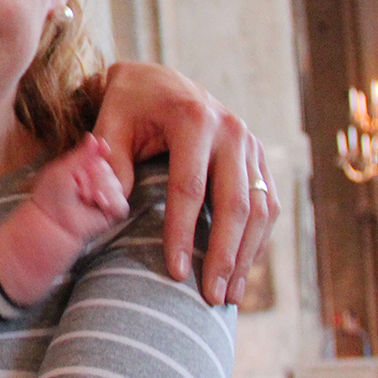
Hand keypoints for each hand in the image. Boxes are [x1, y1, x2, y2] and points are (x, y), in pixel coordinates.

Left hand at [32, 132, 129, 243]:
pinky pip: (121, 204)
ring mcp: (107, 195)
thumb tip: (94, 136)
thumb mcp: (63, 168)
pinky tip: (99, 202)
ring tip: (85, 197)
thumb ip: (81, 154)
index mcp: (87, 166)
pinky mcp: (112, 212)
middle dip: (94, 178)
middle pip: (110, 170)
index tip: (86, 166)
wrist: (51, 220)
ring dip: (101, 189)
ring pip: (117, 185)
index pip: (101, 156)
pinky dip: (111, 202)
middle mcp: (99, 179)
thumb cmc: (51, 193)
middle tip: (78, 187)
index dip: (94, 161)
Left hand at [91, 62, 277, 305]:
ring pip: (260, 207)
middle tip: (212, 297)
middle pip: (235, 203)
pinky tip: (243, 268)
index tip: (175, 273)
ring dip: (247, 254)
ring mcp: (250, 142)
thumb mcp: (110, 124)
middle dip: (223, 254)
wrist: (158, 80)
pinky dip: (258, 238)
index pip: (189, 187)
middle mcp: (230, 130)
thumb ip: (109, 165)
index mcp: (192, 119)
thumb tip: (115, 209)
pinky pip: (268, 202)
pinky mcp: (258, 156)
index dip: (183, 233)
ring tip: (230, 295)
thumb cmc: (127, 106)